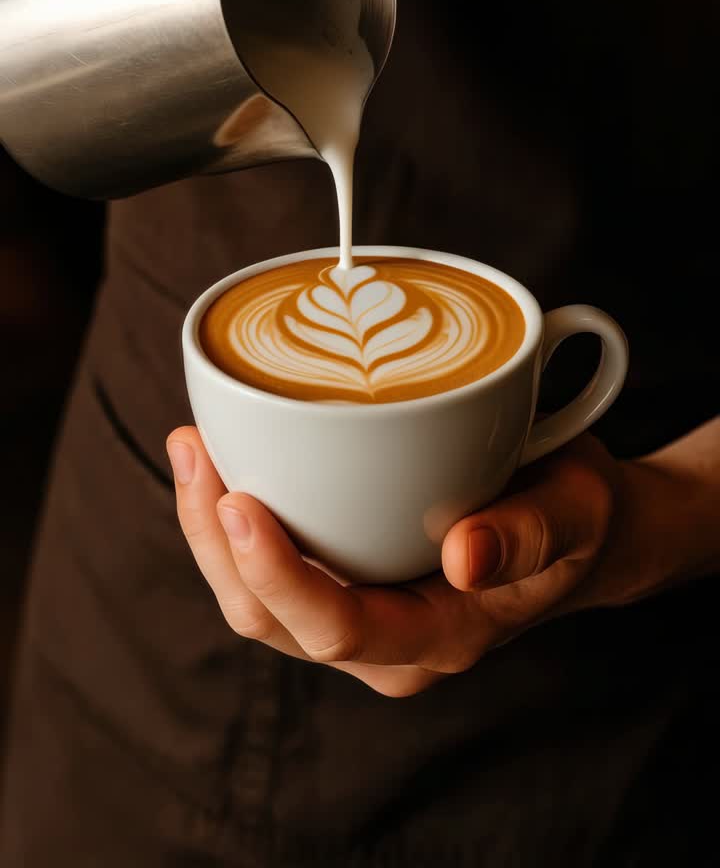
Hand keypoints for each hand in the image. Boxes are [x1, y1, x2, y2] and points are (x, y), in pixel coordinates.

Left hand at [167, 425, 707, 697]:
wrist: (579, 529)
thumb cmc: (577, 516)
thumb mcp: (577, 514)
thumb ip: (532, 535)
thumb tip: (466, 557)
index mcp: (441, 636)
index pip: (338, 628)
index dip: (279, 573)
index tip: (238, 501)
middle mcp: (386, 644)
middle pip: (271, 618)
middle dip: (215, 541)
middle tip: (194, 447)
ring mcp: (359, 617)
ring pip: (255, 601)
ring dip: (208, 530)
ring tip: (191, 445)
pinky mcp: (343, 582)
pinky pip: (268, 572)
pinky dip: (230, 521)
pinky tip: (220, 461)